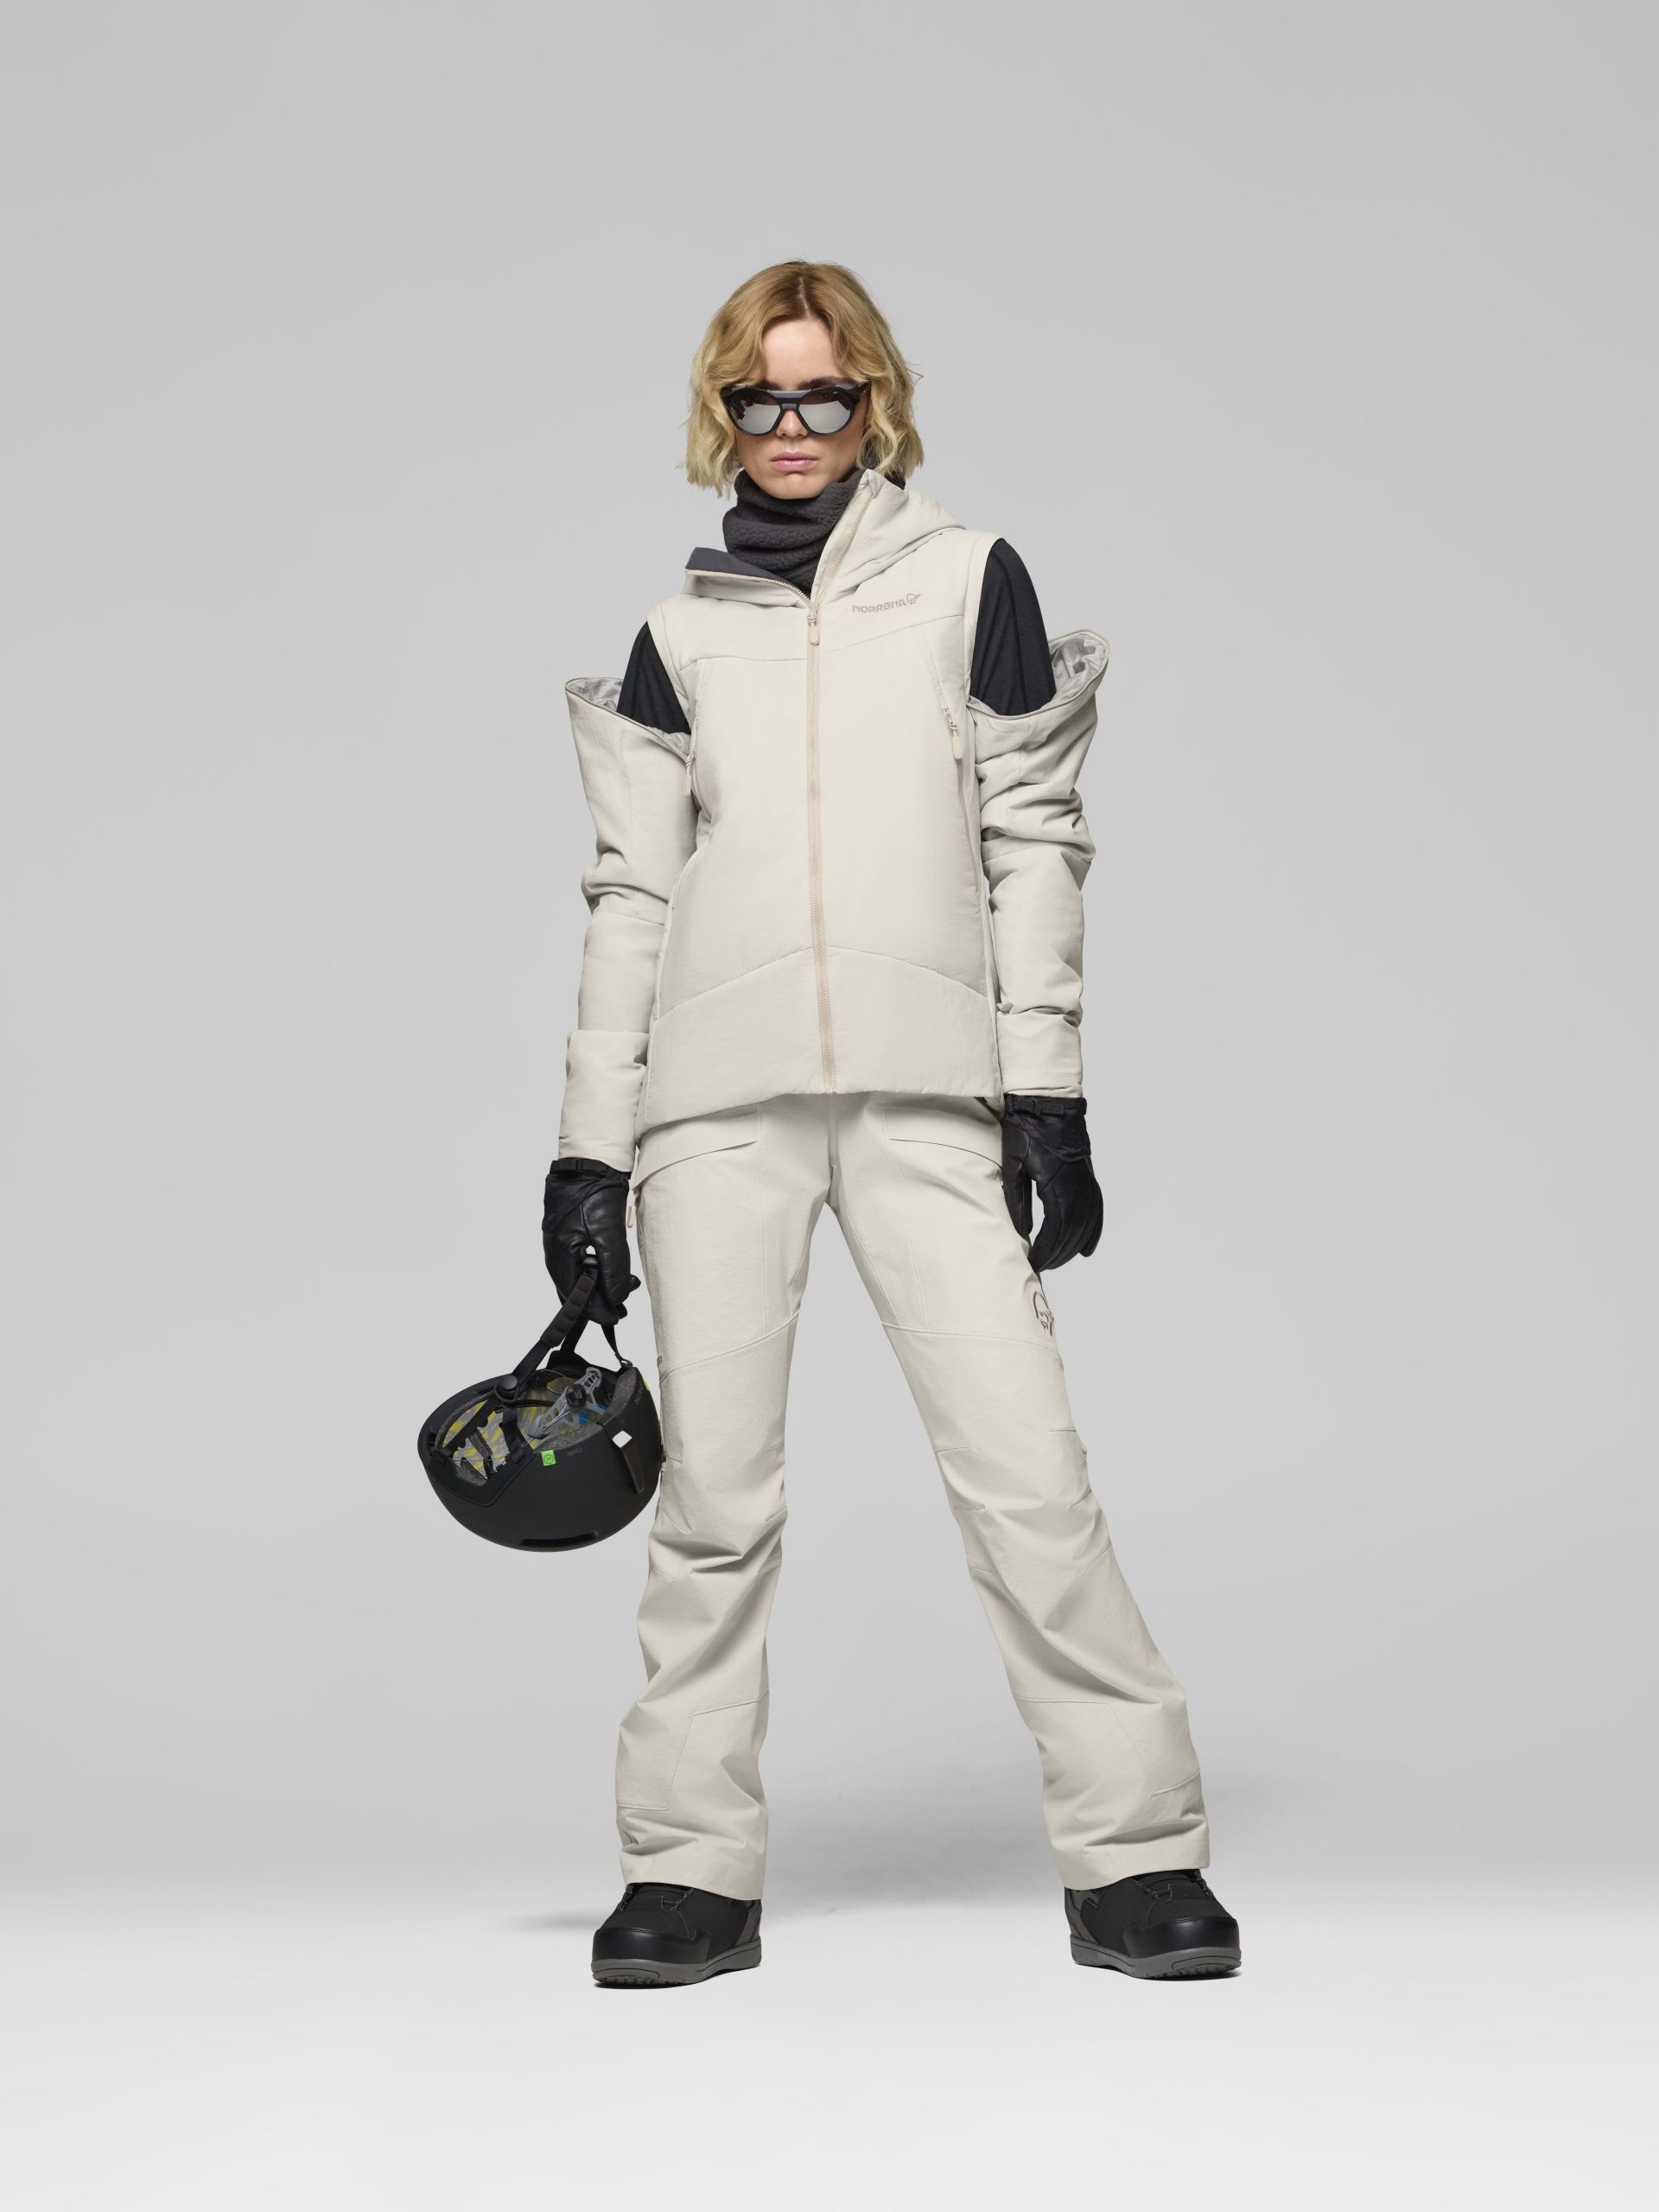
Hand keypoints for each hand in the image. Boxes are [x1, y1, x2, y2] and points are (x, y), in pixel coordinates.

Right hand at [541, 1156, 639, 1326]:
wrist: (589, 1162)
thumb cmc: (594, 1194)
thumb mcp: (608, 1235)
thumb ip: (613, 1270)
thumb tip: (616, 1298)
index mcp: (560, 1256)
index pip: (577, 1298)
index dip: (599, 1311)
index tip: (618, 1316)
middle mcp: (555, 1255)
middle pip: (575, 1291)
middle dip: (601, 1300)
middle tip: (625, 1305)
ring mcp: (560, 1245)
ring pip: (579, 1278)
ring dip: (601, 1285)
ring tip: (627, 1285)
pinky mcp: (569, 1236)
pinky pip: (580, 1264)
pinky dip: (597, 1271)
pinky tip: (613, 1269)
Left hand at [1000, 1095, 1103, 1272]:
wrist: (1050, 1105)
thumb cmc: (1027, 1131)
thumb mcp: (1013, 1164)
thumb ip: (1017, 1200)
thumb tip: (1023, 1231)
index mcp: (1057, 1185)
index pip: (1055, 1229)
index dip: (1046, 1250)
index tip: (1033, 1262)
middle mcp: (1078, 1188)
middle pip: (1073, 1233)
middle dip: (1057, 1254)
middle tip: (1041, 1265)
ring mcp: (1087, 1184)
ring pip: (1086, 1226)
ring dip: (1072, 1247)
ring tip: (1057, 1260)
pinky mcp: (1089, 1179)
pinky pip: (1097, 1213)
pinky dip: (1093, 1234)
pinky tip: (1086, 1250)